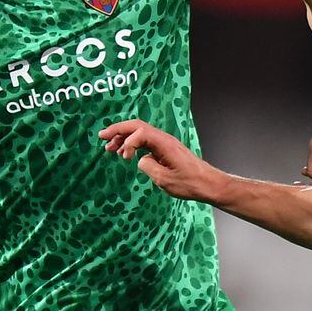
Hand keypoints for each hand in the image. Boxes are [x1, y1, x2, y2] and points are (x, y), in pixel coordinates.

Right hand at [99, 119, 223, 202]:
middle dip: (118, 130)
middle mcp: (165, 139)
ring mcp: (166, 143)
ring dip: (124, 138)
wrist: (209, 184)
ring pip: (140, 133)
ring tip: (110, 148)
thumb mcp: (165, 180)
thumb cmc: (191, 183)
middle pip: (137, 126)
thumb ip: (148, 166)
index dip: (127, 142)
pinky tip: (126, 153)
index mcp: (165, 143)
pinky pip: (146, 141)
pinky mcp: (166, 150)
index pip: (140, 132)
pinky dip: (134, 144)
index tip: (124, 157)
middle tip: (101, 137)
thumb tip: (140, 159)